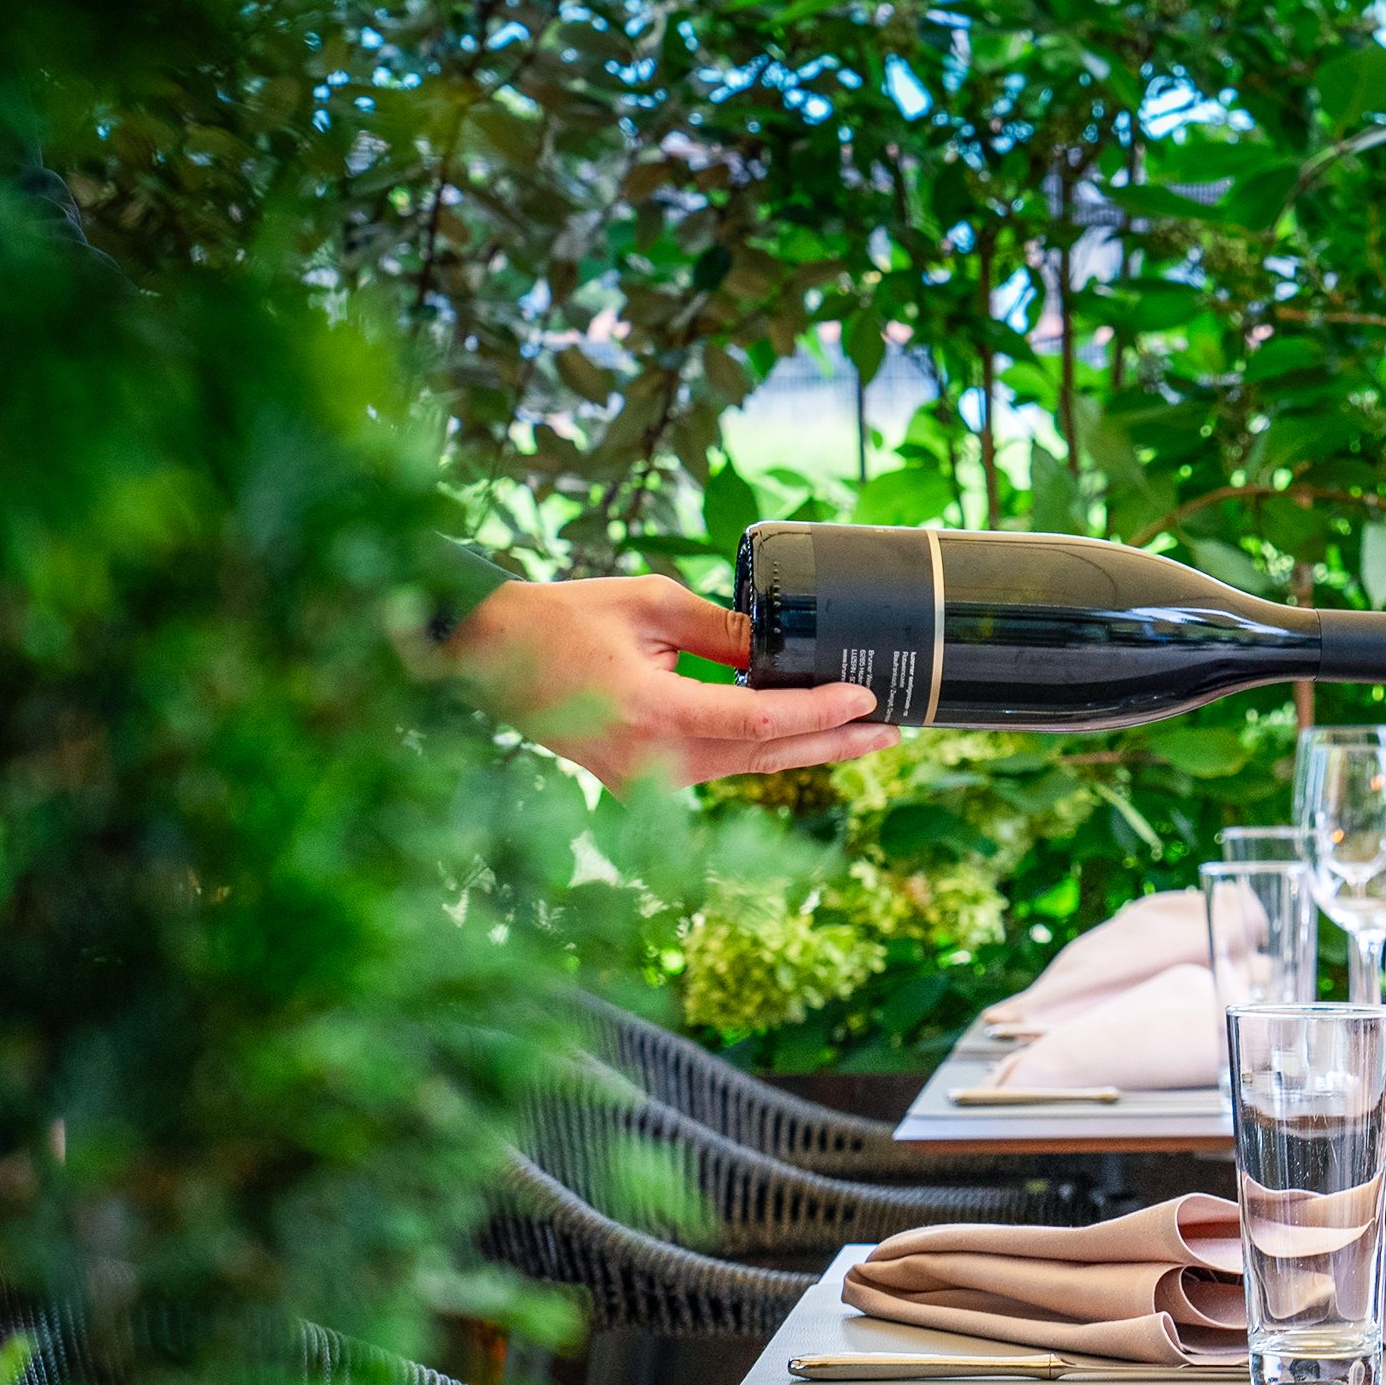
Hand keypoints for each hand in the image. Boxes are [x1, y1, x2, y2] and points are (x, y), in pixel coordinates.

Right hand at [443, 573, 898, 787]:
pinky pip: (718, 765)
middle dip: (836, 743)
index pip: (758, 720)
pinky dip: (764, 748)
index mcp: (654, 713)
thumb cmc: (564, 621)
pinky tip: (806, 734)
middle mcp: (654, 760)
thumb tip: (784, 644)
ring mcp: (648, 779)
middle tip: (896, 731)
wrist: (489, 658)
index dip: (818, 712)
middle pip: (766, 756)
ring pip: (747, 766)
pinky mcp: (644, 781)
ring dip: (807, 749)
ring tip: (868, 734)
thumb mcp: (650, 604)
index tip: (866, 696)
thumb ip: (723, 628)